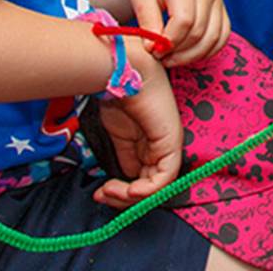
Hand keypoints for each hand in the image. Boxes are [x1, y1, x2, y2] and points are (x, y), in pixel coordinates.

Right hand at [92, 40, 181, 208]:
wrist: (124, 72)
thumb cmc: (119, 95)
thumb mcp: (119, 134)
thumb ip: (126, 156)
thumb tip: (122, 180)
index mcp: (150, 142)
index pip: (144, 179)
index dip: (124, 193)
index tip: (101, 192)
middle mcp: (162, 145)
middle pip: (150, 187)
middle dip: (124, 199)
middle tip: (103, 195)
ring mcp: (169, 143)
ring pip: (158, 189)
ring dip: (131, 198)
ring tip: (109, 191)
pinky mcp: (171, 141)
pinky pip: (165, 179)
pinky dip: (146, 192)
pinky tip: (126, 189)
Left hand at [130, 0, 229, 66]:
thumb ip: (146, 19)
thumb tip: (153, 47)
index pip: (184, 20)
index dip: (169, 41)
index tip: (153, 49)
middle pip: (199, 32)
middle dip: (178, 52)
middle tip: (159, 56)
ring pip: (214, 37)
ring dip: (193, 55)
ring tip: (172, 57)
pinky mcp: (221, 7)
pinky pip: (223, 35)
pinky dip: (209, 50)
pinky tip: (190, 53)